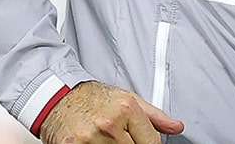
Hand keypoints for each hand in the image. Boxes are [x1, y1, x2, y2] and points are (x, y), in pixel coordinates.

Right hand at [39, 80, 183, 143]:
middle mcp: (110, 124)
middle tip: (120, 137)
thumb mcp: (127, 98)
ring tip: (106, 138)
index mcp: (126, 108)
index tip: (142, 143)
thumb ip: (154, 116)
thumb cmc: (93, 97)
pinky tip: (96, 142)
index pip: (151, 142)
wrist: (57, 96)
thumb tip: (177, 127)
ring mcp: (91, 138)